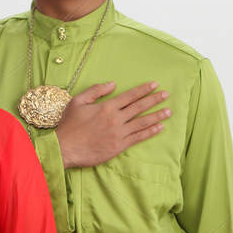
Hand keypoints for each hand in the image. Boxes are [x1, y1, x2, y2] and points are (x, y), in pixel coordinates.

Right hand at [56, 82, 170, 168]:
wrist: (64, 148)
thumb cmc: (69, 125)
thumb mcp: (77, 102)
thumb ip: (95, 91)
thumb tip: (112, 84)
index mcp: (106, 107)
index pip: (129, 96)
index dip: (143, 89)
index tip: (155, 85)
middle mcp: (116, 119)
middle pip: (139, 107)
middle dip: (154, 99)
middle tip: (166, 95)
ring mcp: (119, 133)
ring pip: (142, 122)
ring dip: (157, 115)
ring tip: (168, 111)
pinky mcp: (119, 146)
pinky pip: (138, 137)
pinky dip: (150, 132)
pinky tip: (159, 127)